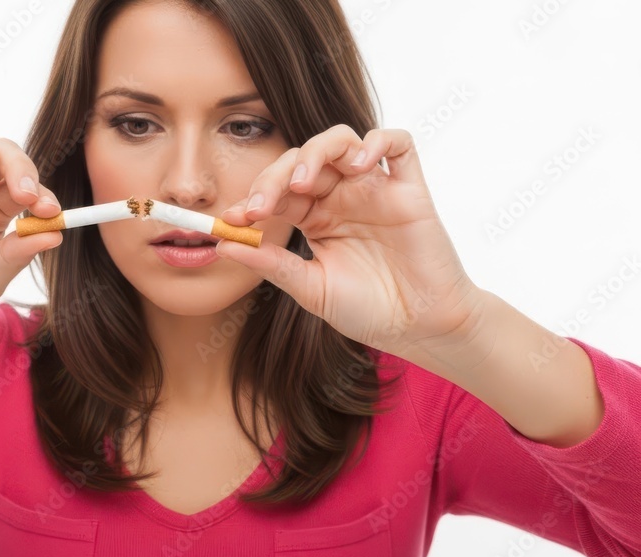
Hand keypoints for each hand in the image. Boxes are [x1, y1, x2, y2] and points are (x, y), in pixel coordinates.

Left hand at [217, 124, 486, 358]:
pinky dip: (377, 142)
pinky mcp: (409, 189)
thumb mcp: (310, 289)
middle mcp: (340, 196)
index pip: (277, 192)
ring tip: (301, 181)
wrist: (419, 328)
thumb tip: (223, 245)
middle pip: (302, 161)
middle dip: (273, 178)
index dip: (252, 199)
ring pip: (342, 142)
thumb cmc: (369, 310)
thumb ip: (271, 265)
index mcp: (313, 217)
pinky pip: (397, 144)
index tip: (231, 219)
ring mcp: (374, 188)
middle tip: (259, 206)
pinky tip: (359, 164)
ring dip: (316, 152)